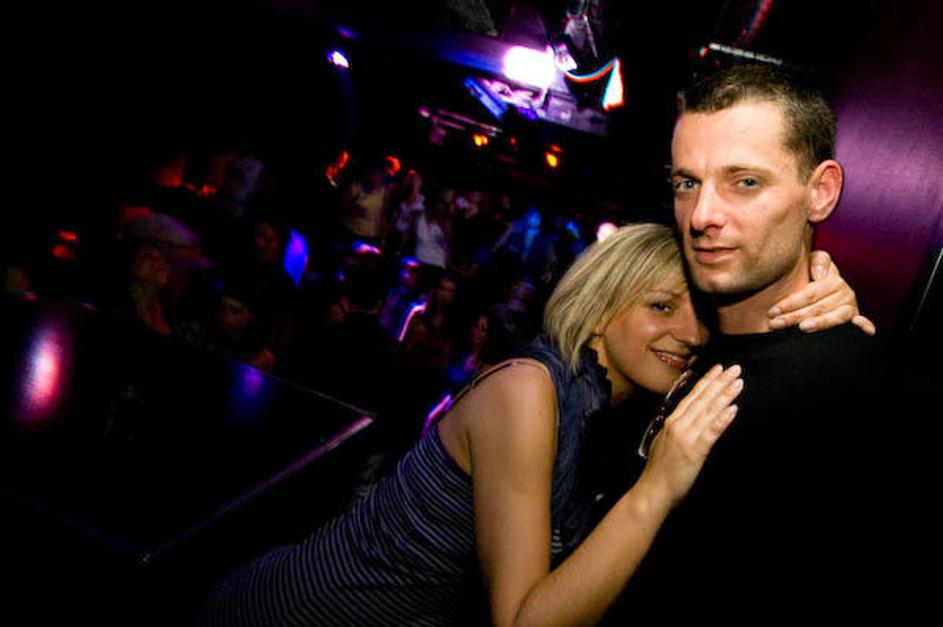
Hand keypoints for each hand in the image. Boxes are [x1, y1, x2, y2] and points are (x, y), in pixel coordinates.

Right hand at [638, 364, 741, 507]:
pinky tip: (732, 409)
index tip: (718, 369)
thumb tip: (688, 418)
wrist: (653, 491)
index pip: (692, 396)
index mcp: (671, 421)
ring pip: (709, 411)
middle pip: (702, 399)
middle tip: (735, 369)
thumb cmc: (659, 470)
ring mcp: (686, 436)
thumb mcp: (663, 442)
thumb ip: (676, 428)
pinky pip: (711, 432)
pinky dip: (722, 419)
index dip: (706, 381)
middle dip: (719, 383)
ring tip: (738, 383)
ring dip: (725, 395)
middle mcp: (678, 425)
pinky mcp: (695, 450)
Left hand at [768, 250, 875, 334]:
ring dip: (820, 323)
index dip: (791, 303)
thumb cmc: (811, 274)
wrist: (822, 282)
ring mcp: (850, 306)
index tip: (773, 311)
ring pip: (836, 317)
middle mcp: (845, 293)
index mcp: (833, 279)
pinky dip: (864, 326)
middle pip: (818, 307)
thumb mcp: (812, 262)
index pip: (810, 293)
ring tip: (802, 328)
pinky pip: (861, 323)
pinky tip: (864, 331)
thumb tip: (820, 274)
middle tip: (775, 324)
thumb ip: (817, 261)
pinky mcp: (855, 318)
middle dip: (794, 317)